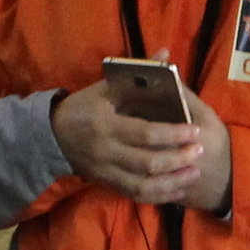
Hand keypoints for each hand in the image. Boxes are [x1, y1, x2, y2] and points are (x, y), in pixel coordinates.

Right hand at [53, 82, 222, 209]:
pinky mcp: (106, 184)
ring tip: (194, 172)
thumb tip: (165, 54)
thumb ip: (137, 75)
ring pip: (143, 185)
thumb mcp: (105, 88)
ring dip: (172, 182)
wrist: (50, 136)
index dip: (172, 134)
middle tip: (199, 151)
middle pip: (147, 163)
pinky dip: (158, 195)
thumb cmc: (82, 107)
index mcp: (106, 124)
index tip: (194, 131)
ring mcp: (105, 172)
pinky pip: (135, 195)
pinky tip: (177, 189)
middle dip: (177, 159)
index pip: (145, 133)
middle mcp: (105, 151)